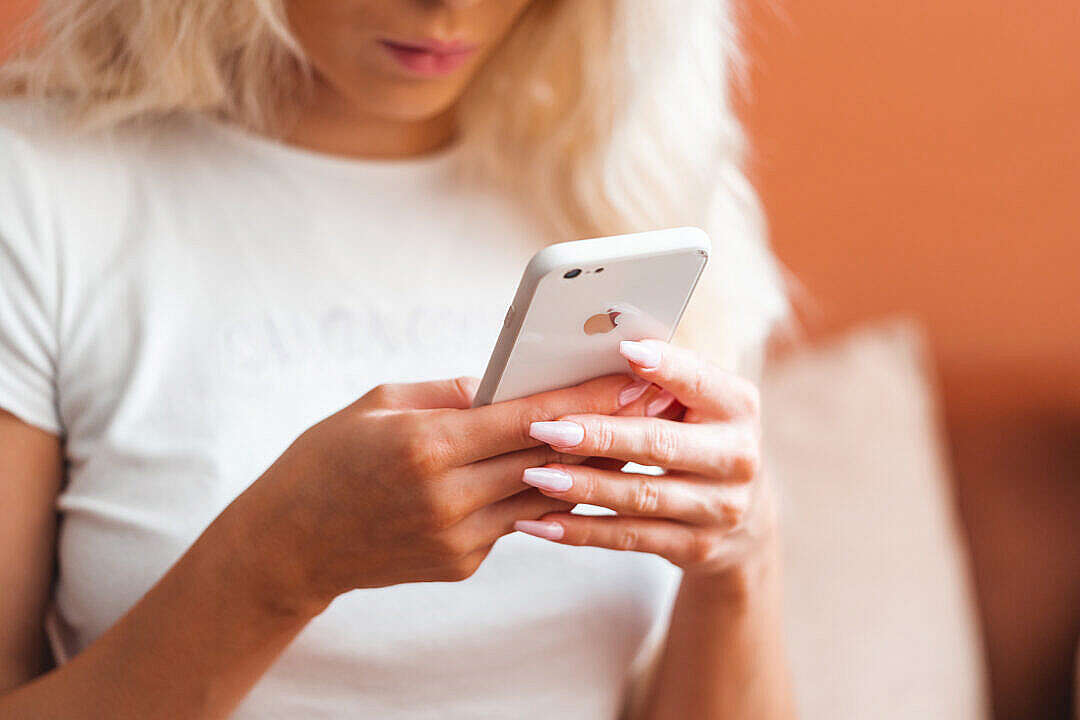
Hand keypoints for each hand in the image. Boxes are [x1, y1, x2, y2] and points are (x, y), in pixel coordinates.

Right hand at [231, 372, 646, 608]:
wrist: (291, 543)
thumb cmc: (328, 458)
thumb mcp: (381, 403)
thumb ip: (452, 394)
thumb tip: (510, 385)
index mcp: (428, 447)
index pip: (530, 418)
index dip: (589, 396)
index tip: (634, 376)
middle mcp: (450, 498)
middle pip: (550, 457)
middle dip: (606, 425)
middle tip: (652, 398)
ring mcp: (458, 539)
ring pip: (544, 493)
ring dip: (588, 464)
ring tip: (628, 432)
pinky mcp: (462, 563)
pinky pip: (516, 519)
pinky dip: (542, 492)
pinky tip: (569, 471)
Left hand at [512, 339, 775, 581]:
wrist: (745, 517)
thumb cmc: (702, 437)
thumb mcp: (702, 404)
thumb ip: (665, 379)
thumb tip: (604, 343)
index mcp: (738, 407)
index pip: (698, 381)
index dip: (664, 367)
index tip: (622, 351)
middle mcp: (737, 457)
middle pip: (660, 444)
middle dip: (600, 436)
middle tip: (547, 429)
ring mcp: (719, 508)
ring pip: (640, 496)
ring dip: (583, 486)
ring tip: (535, 475)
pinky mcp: (696, 547)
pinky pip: (630, 538)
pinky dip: (581, 530)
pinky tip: (540, 522)